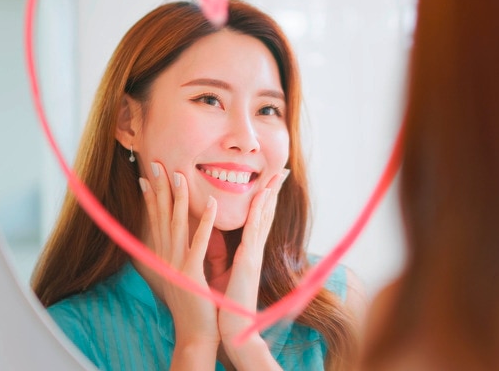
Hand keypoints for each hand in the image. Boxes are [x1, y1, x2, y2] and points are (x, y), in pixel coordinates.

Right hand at [138, 162, 219, 356]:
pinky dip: (204, 222)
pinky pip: (199, 243)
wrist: (196, 335)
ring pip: (177, 225)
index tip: (146, 174)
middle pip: (161, 216)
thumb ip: (178, 255)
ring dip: (178, 197)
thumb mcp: (181, 275)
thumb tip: (173, 239)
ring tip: (180, 173)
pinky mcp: (192, 274)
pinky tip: (210, 203)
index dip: (151, 196)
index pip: (155, 220)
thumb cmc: (193, 306)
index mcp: (163, 257)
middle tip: (155, 163)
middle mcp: (166, 258)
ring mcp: (177, 265)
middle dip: (158, 188)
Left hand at [217, 169, 287, 368]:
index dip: (264, 201)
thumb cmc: (227, 303)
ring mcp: (253, 254)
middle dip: (273, 192)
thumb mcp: (224, 272)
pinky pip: (254, 231)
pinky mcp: (248, 260)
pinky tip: (261, 196)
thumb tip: (217, 239)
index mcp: (248, 253)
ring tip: (276, 176)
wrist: (232, 326)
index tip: (269, 182)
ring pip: (263, 218)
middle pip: (266, 214)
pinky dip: (259, 212)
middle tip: (281, 171)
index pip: (258, 221)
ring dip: (270, 195)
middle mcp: (253, 250)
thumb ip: (223, 254)